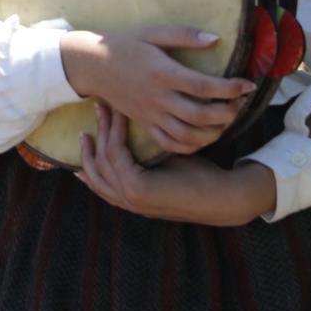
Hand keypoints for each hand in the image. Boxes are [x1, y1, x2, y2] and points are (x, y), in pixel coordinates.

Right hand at [60, 26, 252, 156]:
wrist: (92, 65)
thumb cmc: (125, 44)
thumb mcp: (152, 32)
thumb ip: (184, 35)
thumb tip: (215, 38)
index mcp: (162, 72)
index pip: (203, 85)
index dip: (231, 88)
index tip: (248, 84)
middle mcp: (157, 97)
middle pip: (200, 115)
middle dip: (228, 112)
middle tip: (239, 103)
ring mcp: (150, 114)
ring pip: (188, 135)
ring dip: (214, 132)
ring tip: (225, 120)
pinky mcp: (145, 124)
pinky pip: (170, 144)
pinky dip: (191, 146)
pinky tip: (204, 135)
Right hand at [77, 105, 275, 225]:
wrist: (223, 195)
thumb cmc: (197, 180)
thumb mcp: (162, 170)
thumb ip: (141, 163)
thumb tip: (127, 144)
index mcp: (130, 200)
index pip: (97, 179)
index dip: (88, 155)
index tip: (87, 134)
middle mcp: (125, 202)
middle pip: (94, 168)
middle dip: (91, 138)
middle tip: (96, 111)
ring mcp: (129, 197)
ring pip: (103, 158)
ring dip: (103, 129)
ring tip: (105, 108)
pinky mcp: (137, 188)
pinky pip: (117, 153)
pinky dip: (116, 132)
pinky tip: (122, 115)